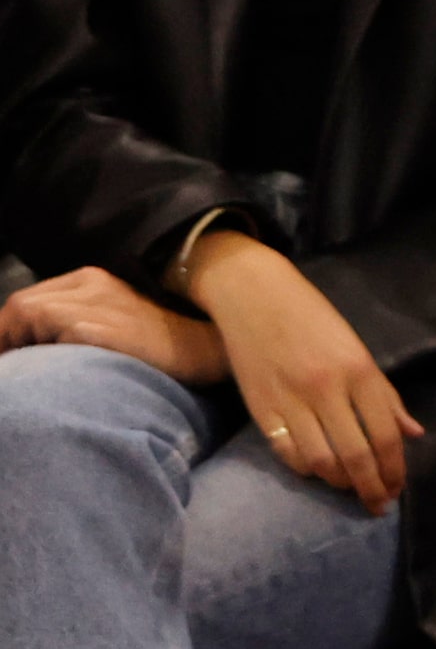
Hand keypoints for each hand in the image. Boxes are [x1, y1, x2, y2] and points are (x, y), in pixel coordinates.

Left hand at [0, 266, 228, 383]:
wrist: (202, 347)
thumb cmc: (155, 343)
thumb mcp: (109, 320)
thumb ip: (72, 321)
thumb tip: (27, 345)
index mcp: (90, 279)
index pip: (27, 300)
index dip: (7, 331)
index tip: (9, 355)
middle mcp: (92, 284)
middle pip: (23, 304)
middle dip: (7, 337)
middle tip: (11, 365)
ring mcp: (100, 302)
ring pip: (33, 312)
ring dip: (20, 343)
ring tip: (26, 368)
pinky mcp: (105, 325)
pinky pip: (58, 329)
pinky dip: (43, 349)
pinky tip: (50, 367)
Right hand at [187, 232, 423, 516]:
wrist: (255, 297)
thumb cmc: (314, 319)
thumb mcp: (359, 349)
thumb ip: (386, 395)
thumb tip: (413, 433)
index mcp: (359, 370)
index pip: (385, 433)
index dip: (394, 468)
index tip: (397, 489)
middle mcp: (328, 388)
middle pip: (356, 455)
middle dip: (371, 487)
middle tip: (378, 504)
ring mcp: (292, 401)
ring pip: (321, 461)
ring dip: (340, 482)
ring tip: (351, 488)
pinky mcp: (262, 409)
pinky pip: (288, 454)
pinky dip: (308, 470)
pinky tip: (318, 471)